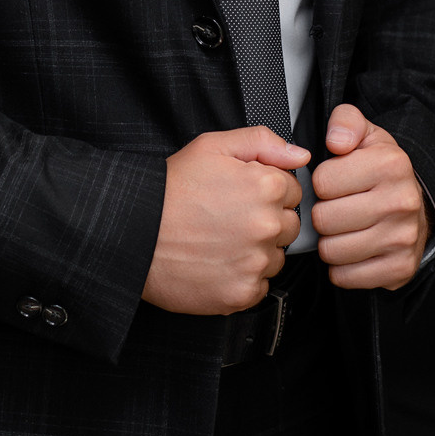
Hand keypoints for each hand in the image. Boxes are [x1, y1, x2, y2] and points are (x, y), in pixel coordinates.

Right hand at [141, 126, 309, 315]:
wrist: (135, 232)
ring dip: (256, 251)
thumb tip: (299, 155)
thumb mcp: (212, 146)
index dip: (266, 190)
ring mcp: (256, 262)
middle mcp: (267, 226)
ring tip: (220, 240)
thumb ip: (262, 141)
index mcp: (266, 187)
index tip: (241, 195)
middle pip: (289, 225)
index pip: (293, 191)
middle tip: (228, 218)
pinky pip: (259, 286)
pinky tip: (217, 262)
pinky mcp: (242, 293)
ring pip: (275, 257)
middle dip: (266, 220)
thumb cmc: (171, 189)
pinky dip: (242, 277)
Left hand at [311, 105, 427, 290]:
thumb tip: (336, 140)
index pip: (322, 181)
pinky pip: (345, 277)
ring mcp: (403, 239)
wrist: (416, 205)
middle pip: (324, 219)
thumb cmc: (380, 170)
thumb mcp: (364, 133)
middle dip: (322, 214)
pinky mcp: (399, 269)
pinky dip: (341, 267)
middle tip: (337, 207)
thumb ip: (345, 121)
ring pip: (332, 251)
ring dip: (330, 242)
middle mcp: (402, 202)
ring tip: (343, 228)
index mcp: (390, 164)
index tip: (335, 182)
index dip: (321, 182)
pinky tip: (352, 249)